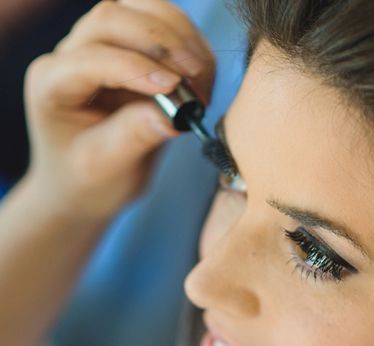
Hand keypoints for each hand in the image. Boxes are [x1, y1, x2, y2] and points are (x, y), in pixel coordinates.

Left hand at [21, 0, 214, 221]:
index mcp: (53, 84)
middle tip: (195, 78)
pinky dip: (187, 38)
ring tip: (201, 76)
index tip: (174, 89)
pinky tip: (201, 73)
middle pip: (113, 17)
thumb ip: (133, 137)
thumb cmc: (88, 179)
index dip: (135, 67)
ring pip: (138, 7)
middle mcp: (69, 54)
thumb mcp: (105, 167)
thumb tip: (172, 116)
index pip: (92, 58)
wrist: (85, 182)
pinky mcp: (128, 46)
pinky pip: (159, 20)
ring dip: (178, 34)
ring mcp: (98, 44)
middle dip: (161, 42)